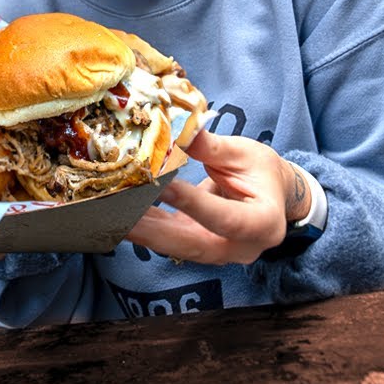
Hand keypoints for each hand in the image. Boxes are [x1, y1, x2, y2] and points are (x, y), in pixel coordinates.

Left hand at [125, 131, 311, 264]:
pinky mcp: (198, 250)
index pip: (226, 218)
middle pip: (194, 243)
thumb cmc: (261, 171)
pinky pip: (169, 242)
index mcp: (264, 223)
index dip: (193, 205)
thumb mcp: (243, 153)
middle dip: (154, 229)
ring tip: (111, 214)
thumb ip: (210, 147)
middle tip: (121, 211)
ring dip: (142, 231)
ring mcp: (219, 254)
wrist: (272, 195)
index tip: (163, 186)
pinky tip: (119, 214)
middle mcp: (242, 248)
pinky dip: (144, 228)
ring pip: (176, 247)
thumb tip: (180, 129)